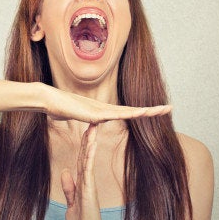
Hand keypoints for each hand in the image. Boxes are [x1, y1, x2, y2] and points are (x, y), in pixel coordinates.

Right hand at [42, 84, 171, 122]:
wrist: (48, 100)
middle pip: (133, 110)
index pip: (127, 113)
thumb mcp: (73, 116)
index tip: (155, 111)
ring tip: (163, 110)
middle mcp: (105, 109)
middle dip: (152, 110)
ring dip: (147, 112)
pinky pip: (116, 115)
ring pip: (129, 111)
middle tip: (170, 108)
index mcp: (103, 112)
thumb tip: (81, 119)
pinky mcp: (95, 113)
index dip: (141, 112)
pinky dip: (130, 113)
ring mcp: (101, 110)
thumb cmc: (58, 107)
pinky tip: (141, 113)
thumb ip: (81, 118)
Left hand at [61, 124, 101, 219]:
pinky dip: (91, 155)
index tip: (86, 132)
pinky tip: (92, 144)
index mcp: (82, 182)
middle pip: (87, 156)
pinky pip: (89, 168)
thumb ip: (69, 187)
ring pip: (89, 159)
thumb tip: (65, 171)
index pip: (82, 160)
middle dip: (89, 139)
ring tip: (93, 127)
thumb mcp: (71, 202)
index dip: (84, 145)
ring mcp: (89, 184)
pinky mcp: (89, 189)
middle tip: (92, 122)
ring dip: (91, 143)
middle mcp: (87, 181)